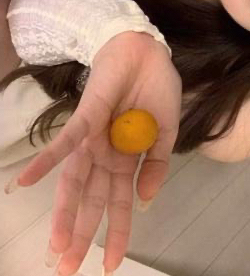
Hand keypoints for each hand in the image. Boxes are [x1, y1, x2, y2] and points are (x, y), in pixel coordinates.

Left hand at [11, 31, 181, 274]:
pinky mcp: (86, 117)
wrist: (149, 53)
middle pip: (91, 199)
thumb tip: (146, 201)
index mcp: (128, 159)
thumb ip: (158, 165)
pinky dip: (45, 161)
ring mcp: (93, 137)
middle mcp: (106, 154)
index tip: (111, 264)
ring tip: (56, 247)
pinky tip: (23, 183)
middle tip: (68, 270)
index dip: (117, 232)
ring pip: (75, 180)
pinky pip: (65, 142)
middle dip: (82, 233)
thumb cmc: (159, 90)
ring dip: (64, 212)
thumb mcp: (168, 132)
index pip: (119, 202)